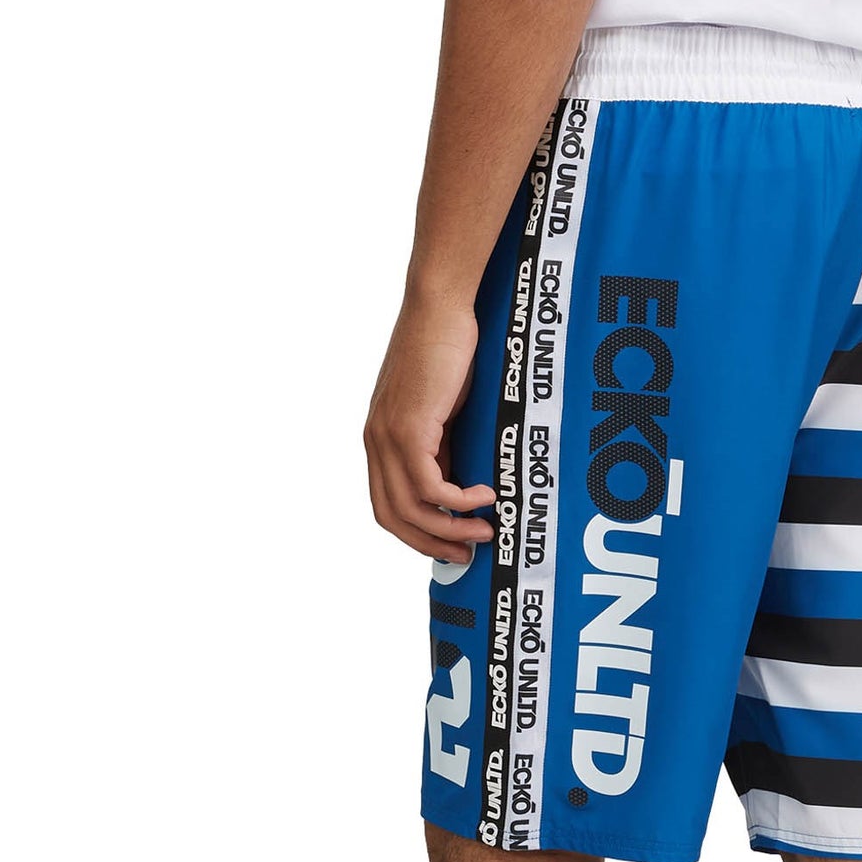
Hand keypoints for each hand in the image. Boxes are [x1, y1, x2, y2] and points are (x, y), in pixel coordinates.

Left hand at [363, 298, 494, 565]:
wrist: (440, 306)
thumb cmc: (448, 350)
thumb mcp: (444, 411)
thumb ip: (443, 447)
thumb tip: (463, 485)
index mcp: (380, 440)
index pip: (387, 506)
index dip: (417, 535)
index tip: (450, 546)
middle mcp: (376, 442)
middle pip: (393, 518)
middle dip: (431, 544)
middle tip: (468, 555)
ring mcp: (388, 436)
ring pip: (411, 509)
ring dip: (450, 529)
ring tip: (485, 531)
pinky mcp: (408, 428)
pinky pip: (430, 487)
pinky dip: (458, 502)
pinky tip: (485, 497)